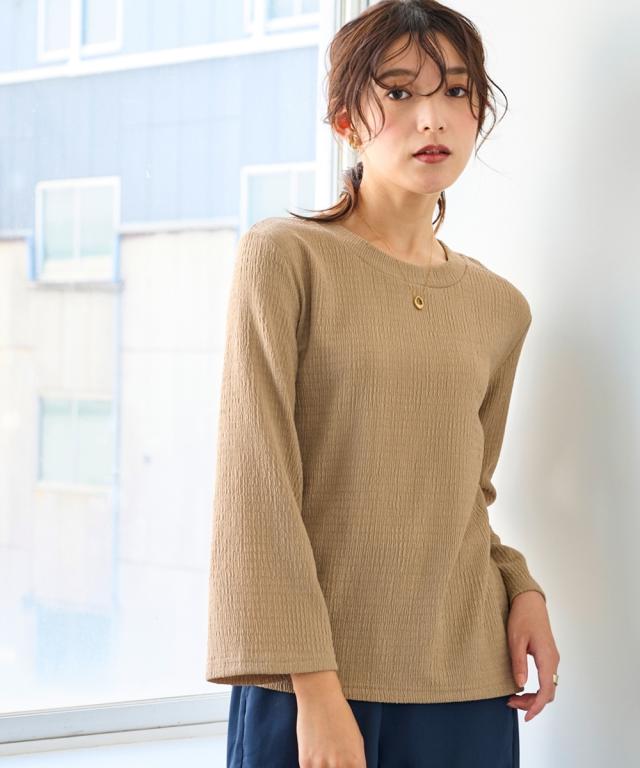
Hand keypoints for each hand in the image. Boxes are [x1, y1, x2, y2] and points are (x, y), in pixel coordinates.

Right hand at [296, 690, 366, 767]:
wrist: (320, 697)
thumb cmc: (341, 716)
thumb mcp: (356, 741)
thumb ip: (355, 763)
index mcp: (356, 763)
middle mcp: (340, 767)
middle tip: (334, 764)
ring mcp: (321, 766)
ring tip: (325, 761)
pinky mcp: (305, 763)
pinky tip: (316, 761)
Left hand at [506, 590, 559, 721]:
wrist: (529, 600)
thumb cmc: (522, 616)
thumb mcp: (515, 639)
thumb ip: (519, 662)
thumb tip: (520, 685)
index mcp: (547, 657)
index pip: (546, 690)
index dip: (536, 706)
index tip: (526, 717)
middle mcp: (553, 660)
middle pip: (548, 692)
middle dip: (531, 703)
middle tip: (510, 703)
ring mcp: (552, 658)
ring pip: (548, 686)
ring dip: (533, 696)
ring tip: (513, 698)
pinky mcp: (548, 655)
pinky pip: (546, 678)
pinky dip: (536, 687)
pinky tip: (521, 686)